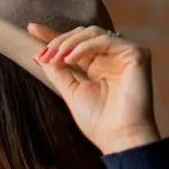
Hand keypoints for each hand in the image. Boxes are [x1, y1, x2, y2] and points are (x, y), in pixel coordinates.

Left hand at [26, 20, 162, 155]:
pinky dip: (84, 46)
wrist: (120, 138)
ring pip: (92, 32)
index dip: (53, 35)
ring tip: (55, 58)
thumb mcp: (71, 93)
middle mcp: (112, 57)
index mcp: (98, 66)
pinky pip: (105, 40)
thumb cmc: (99, 123)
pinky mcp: (136, 54)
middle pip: (82, 34)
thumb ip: (58, 73)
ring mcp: (125, 54)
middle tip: (43, 54)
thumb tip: (40, 55)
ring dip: (69, 43)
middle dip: (59, 41)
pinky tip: (69, 59)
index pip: (74, 45)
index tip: (31, 29)